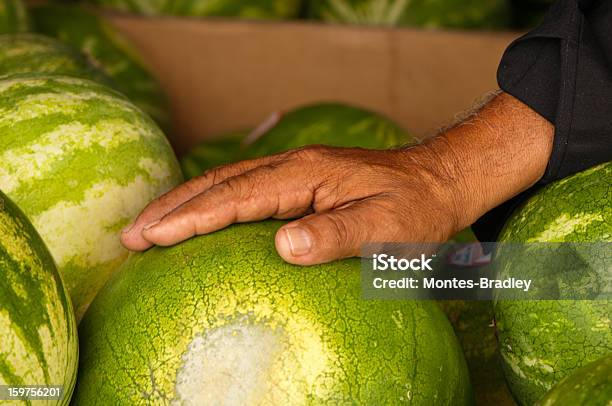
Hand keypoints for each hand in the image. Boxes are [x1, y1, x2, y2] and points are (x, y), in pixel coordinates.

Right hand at [121, 144, 462, 264]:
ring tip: (148, 228)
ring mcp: (294, 173)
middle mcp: (292, 168)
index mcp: (305, 175)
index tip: (154, 237)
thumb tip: (283, 246)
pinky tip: (199, 222)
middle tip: (131, 236)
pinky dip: (211, 204)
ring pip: (226, 183)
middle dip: (172, 208)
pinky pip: (244, 191)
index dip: (192, 217)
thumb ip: (336, 234)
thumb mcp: (386, 227)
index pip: (236, 197)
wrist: (438, 181)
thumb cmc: (415, 209)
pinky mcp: (299, 183)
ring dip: (184, 204)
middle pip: (218, 183)